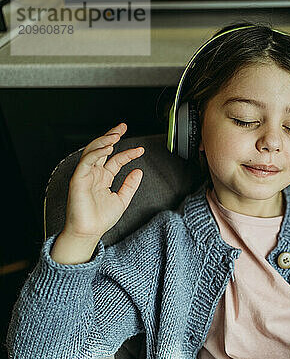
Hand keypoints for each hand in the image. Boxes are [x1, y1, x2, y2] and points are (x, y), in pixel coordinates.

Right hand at [63, 122, 144, 239]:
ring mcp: (86, 175)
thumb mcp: (122, 200)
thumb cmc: (101, 219)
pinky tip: (107, 148)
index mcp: (103, 177)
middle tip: (122, 127)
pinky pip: (86, 161)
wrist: (89, 232)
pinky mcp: (78, 178)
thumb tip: (138, 171)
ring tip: (116, 135)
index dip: (128, 153)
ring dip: (104, 140)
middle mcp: (94, 174)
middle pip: (102, 149)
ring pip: (93, 151)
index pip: (116, 159)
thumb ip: (130, 185)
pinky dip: (96, 153)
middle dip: (112, 136)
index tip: (141, 150)